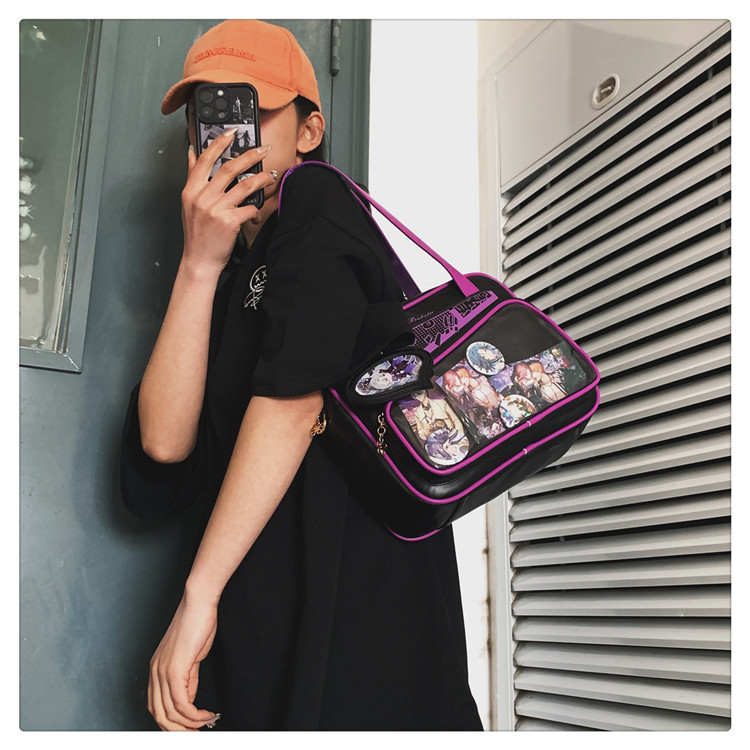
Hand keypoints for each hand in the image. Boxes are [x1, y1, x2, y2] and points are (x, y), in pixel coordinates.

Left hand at [148, 592, 219, 730]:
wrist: (198, 603)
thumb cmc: (196, 623)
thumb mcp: (190, 656)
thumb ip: (188, 678)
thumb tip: (189, 698)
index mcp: (156, 669)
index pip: (156, 707)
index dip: (171, 723)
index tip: (188, 728)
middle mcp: (155, 673)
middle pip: (159, 716)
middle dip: (178, 730)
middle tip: (196, 733)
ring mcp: (162, 672)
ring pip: (170, 713)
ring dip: (189, 725)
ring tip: (205, 724)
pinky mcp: (174, 670)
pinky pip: (181, 703)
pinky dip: (194, 715)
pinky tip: (206, 714)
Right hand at [180, 130, 276, 272]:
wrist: (199, 261)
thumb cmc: (197, 234)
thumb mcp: (188, 204)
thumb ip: (192, 178)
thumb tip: (191, 152)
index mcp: (191, 190)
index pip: (205, 159)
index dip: (219, 143)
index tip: (232, 132)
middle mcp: (202, 197)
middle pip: (229, 168)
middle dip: (249, 156)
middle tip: (263, 150)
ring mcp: (216, 209)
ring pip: (245, 185)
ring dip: (262, 178)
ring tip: (271, 176)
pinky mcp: (229, 221)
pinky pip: (250, 208)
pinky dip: (257, 210)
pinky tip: (257, 214)